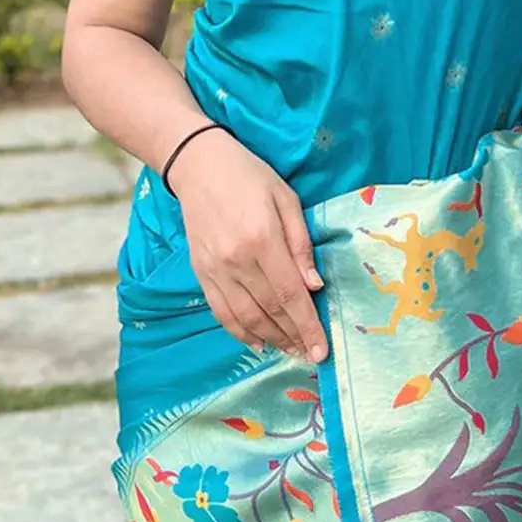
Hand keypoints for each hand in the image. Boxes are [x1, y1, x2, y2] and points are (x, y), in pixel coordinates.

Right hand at [166, 127, 328, 362]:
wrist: (199, 165)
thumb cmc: (250, 176)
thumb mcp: (286, 199)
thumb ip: (300, 243)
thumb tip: (314, 285)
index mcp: (262, 239)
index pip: (290, 294)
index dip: (308, 326)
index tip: (322, 350)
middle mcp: (236, 261)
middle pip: (270, 310)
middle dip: (294, 337)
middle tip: (311, 355)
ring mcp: (215, 270)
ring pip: (245, 318)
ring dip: (271, 339)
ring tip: (291, 351)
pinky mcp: (201, 273)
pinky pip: (221, 312)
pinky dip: (240, 332)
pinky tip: (259, 341)